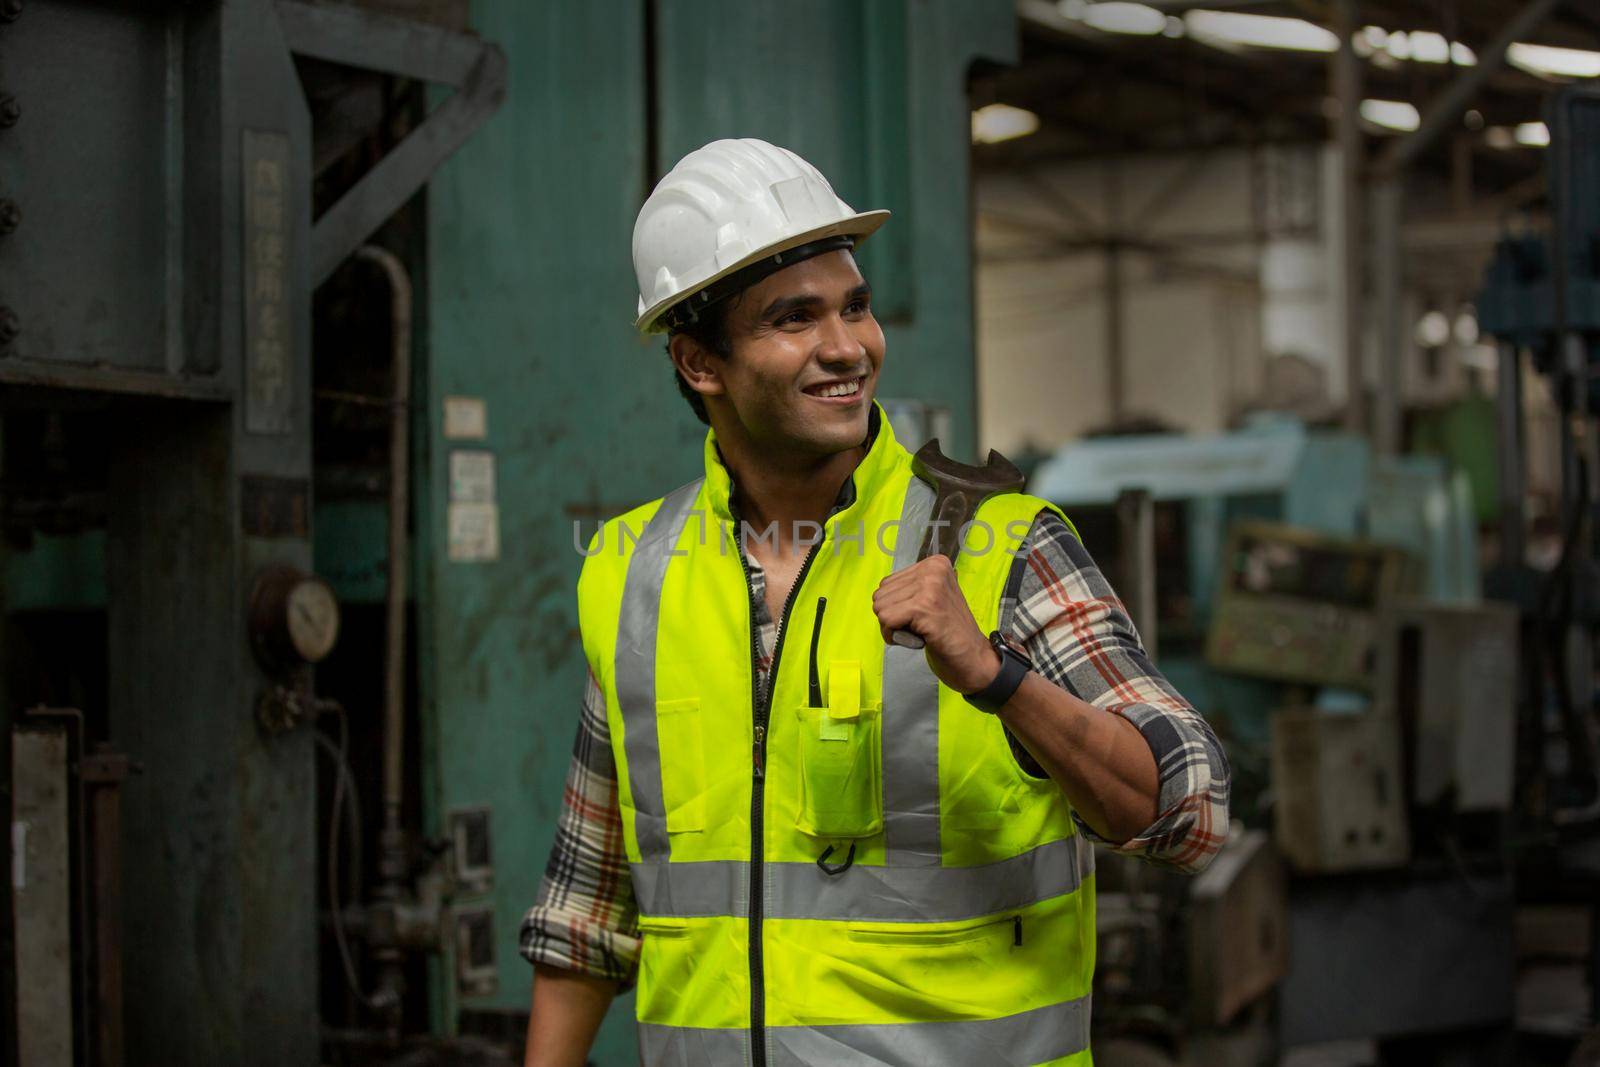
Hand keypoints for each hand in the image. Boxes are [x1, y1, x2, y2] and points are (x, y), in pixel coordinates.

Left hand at [872, 555, 1002, 693]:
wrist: (973, 656)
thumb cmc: (949, 631)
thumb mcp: (931, 598)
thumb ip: (910, 589)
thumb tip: (879, 595)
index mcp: (935, 564)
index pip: (887, 583)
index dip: (896, 606)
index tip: (919, 616)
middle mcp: (933, 569)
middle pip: (880, 594)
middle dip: (892, 617)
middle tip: (918, 627)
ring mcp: (930, 587)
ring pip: (880, 607)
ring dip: (893, 628)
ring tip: (918, 632)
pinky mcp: (924, 607)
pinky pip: (886, 620)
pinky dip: (893, 636)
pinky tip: (915, 639)